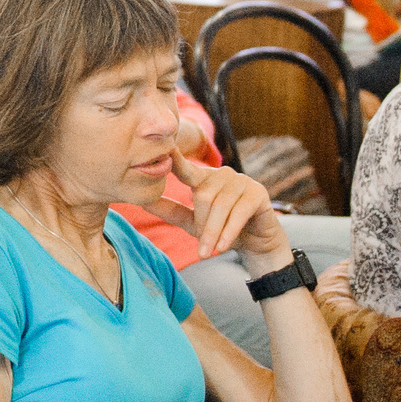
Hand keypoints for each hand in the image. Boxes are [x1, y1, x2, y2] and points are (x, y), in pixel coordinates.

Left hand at [143, 151, 287, 261]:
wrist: (255, 241)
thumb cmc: (221, 228)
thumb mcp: (192, 222)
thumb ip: (170, 210)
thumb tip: (143, 201)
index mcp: (203, 178)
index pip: (185, 168)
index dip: (175, 159)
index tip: (165, 149)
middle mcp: (222, 174)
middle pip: (203, 197)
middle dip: (201, 225)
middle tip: (202, 246)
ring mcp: (241, 181)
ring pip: (220, 206)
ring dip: (212, 233)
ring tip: (208, 252)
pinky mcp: (257, 193)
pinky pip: (239, 212)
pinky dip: (228, 232)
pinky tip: (222, 246)